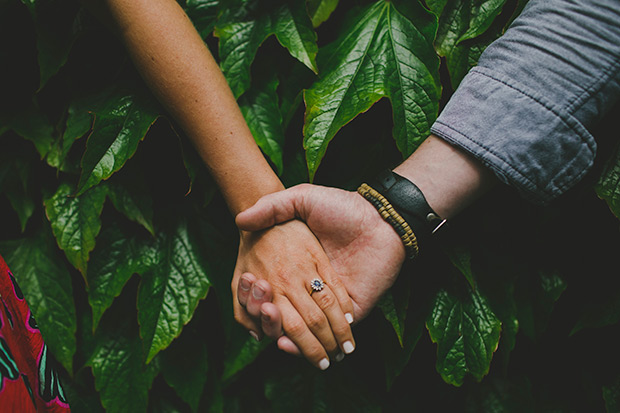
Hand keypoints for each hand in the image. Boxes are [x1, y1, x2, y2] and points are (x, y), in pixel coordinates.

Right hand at [235, 184, 406, 352]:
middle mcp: (315, 287)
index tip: (246, 295)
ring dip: (287, 338)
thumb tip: (239, 220)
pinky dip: (309, 342)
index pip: (276, 290)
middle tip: (260, 315)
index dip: (257, 297)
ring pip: (306, 329)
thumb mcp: (302, 199)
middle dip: (270, 321)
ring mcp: (335, 300)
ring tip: (271, 336)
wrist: (379, 216)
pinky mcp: (354, 308)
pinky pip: (331, 332)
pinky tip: (288, 343)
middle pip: (288, 314)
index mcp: (301, 267)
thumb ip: (272, 206)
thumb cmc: (341, 207)